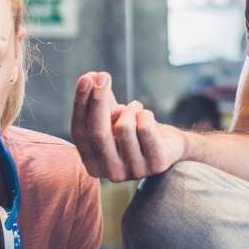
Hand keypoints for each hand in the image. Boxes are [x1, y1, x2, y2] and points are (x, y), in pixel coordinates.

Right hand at [72, 72, 188, 181]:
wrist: (169, 144)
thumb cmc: (134, 129)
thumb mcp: (111, 116)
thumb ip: (97, 99)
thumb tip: (89, 77)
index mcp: (92, 163)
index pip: (80, 131)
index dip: (81, 103)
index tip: (86, 78)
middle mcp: (111, 173)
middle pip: (98, 133)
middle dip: (99, 100)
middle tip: (103, 75)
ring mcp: (134, 172)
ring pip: (124, 128)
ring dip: (130, 109)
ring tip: (135, 108)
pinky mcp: (156, 164)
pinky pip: (145, 129)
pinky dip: (145, 114)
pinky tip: (147, 116)